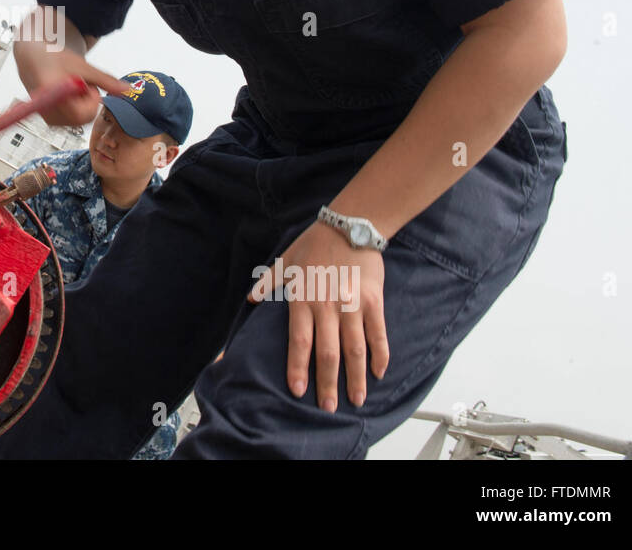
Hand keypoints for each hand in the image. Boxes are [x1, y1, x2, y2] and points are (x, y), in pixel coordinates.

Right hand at [13, 9, 128, 126]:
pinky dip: (75, 109)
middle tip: (82, 84)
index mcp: (51, 94)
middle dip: (88, 102)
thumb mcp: (83, 67)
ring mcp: (47, 117)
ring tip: (73, 87)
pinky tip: (69, 95)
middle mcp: (46, 109)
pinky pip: (72, 121)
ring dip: (82, 105)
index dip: (90, 101)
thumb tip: (127, 90)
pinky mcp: (49, 120)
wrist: (33, 59)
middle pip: (81, 119)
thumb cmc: (56, 58)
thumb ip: (106, 81)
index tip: (88, 85)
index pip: (81, 113)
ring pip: (78, 120)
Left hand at [247, 222, 388, 410]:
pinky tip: (378, 373)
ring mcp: (352, 305)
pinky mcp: (373, 300)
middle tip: (328, 407)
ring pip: (354, 349)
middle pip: (327, 353)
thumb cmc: (315, 243)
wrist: (350, 225)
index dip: (298, 367)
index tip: (298, 391)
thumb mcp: (284, 260)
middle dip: (327, 383)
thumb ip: (268, 282)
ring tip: (356, 400)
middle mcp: (327, 306)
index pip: (299, 341)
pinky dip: (380, 354)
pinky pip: (378, 333)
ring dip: (355, 377)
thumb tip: (251, 299)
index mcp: (303, 299)